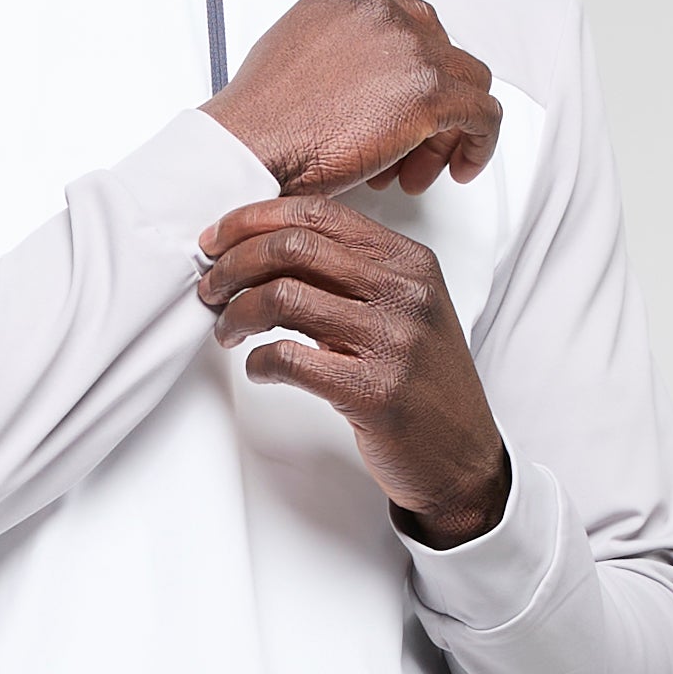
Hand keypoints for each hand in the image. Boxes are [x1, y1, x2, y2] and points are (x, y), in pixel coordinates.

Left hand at [196, 198, 511, 538]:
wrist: (462, 459)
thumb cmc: (423, 386)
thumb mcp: (404, 311)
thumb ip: (353, 274)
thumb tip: (270, 248)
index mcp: (410, 262)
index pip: (318, 214)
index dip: (254, 219)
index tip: (217, 239)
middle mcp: (404, 293)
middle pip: (293, 247)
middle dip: (233, 263)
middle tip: (210, 286)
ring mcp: (393, 341)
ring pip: (284, 297)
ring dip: (237, 313)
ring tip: (226, 330)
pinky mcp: (374, 392)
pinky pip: (289, 359)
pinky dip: (258, 362)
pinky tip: (258, 369)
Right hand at [206, 0, 500, 197]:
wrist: (248, 148)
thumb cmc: (258, 126)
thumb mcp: (289, 63)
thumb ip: (332, 59)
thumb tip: (353, 86)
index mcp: (345, 5)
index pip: (406, 26)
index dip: (411, 74)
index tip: (401, 109)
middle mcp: (381, 15)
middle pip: (440, 52)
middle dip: (430, 104)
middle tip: (408, 150)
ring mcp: (409, 50)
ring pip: (466, 81)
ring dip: (448, 129)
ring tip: (419, 170)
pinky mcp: (429, 93)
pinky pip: (483, 113)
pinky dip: (479, 142)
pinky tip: (460, 168)